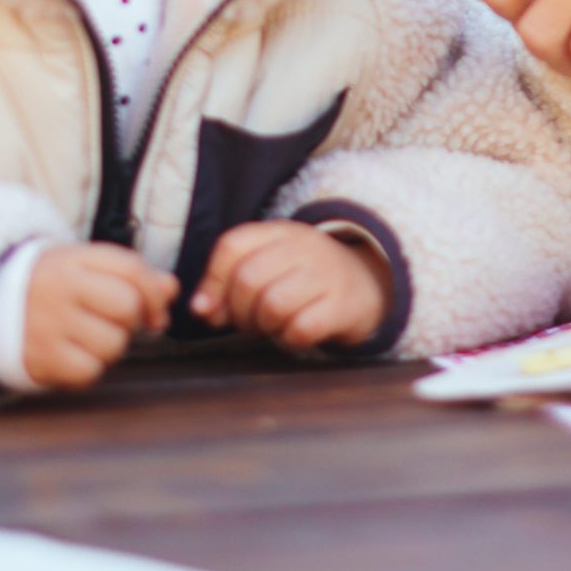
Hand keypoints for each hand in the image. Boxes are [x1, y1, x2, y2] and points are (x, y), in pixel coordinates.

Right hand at [22, 243, 178, 390]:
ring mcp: (49, 324)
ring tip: (92, 336)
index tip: (156, 310)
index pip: (132, 269)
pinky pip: (90, 371)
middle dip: (133, 320)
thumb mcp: (86, 267)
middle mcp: (60, 288)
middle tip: (118, 322)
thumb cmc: (54, 285)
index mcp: (73, 259)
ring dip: (113, 345)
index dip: (155, 292)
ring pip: (113, 344)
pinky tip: (77, 354)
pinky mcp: (42, 359)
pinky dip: (91, 366)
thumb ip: (131, 274)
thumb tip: (171, 289)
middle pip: (127, 307)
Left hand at [189, 221, 392, 352]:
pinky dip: (290, 340)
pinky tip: (296, 334)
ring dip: (264, 327)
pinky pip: (301, 328)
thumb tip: (200, 309)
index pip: (232, 245)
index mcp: (281, 231)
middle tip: (249, 323)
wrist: (370, 284)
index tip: (209, 309)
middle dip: (238, 312)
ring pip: (272, 305)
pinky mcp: (343, 306)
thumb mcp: (270, 267)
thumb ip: (230, 283)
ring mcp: (327, 275)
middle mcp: (304, 247)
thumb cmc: (304, 281)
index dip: (212, 281)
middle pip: (248, 279)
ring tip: (274, 326)